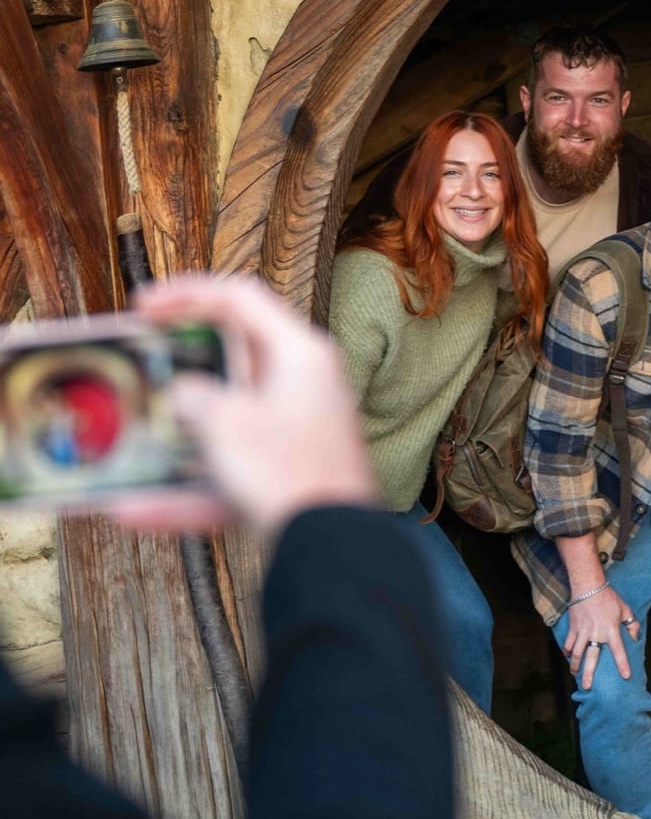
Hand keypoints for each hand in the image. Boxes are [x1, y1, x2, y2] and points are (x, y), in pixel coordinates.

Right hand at [110, 273, 377, 533]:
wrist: (329, 549)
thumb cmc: (286, 472)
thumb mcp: (226, 422)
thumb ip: (195, 398)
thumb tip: (186, 395)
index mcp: (299, 353)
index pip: (242, 298)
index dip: (189, 293)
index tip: (144, 305)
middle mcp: (303, 387)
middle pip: (233, 361)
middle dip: (181, 368)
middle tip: (141, 366)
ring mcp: (296, 435)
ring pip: (226, 423)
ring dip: (177, 435)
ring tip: (129, 438)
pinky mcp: (287, 480)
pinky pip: (229, 475)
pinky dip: (187, 491)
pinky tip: (134, 511)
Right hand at [563, 586, 639, 689]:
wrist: (588, 585)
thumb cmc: (608, 597)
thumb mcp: (625, 609)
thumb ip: (632, 624)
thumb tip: (636, 639)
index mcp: (611, 629)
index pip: (618, 650)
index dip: (622, 663)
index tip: (626, 676)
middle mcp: (596, 632)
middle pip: (592, 656)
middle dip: (589, 673)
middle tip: (587, 687)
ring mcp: (583, 630)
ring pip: (577, 652)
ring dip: (575, 665)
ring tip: (574, 675)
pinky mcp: (573, 626)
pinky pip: (569, 641)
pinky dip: (567, 650)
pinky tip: (568, 657)